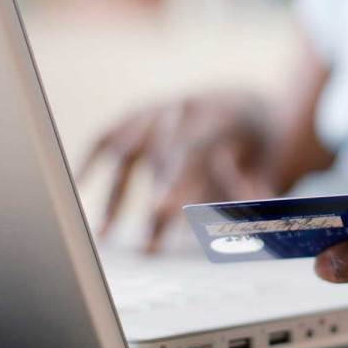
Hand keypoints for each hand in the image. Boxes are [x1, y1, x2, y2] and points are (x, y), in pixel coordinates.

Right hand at [79, 90, 277, 252]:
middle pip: (159, 156)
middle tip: (146, 248)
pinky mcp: (139, 115)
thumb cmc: (259, 139)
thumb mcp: (270, 161)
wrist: (246, 99)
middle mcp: (185, 107)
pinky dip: (92, 161)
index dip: (175, 180)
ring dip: (116, 195)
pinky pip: (109, 136)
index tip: (160, 213)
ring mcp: (159, 108)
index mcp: (221, 114)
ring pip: (129, 151)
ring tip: (105, 235)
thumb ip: (256, 190)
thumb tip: (244, 226)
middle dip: (150, 205)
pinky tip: (77, 187)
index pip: (192, 148)